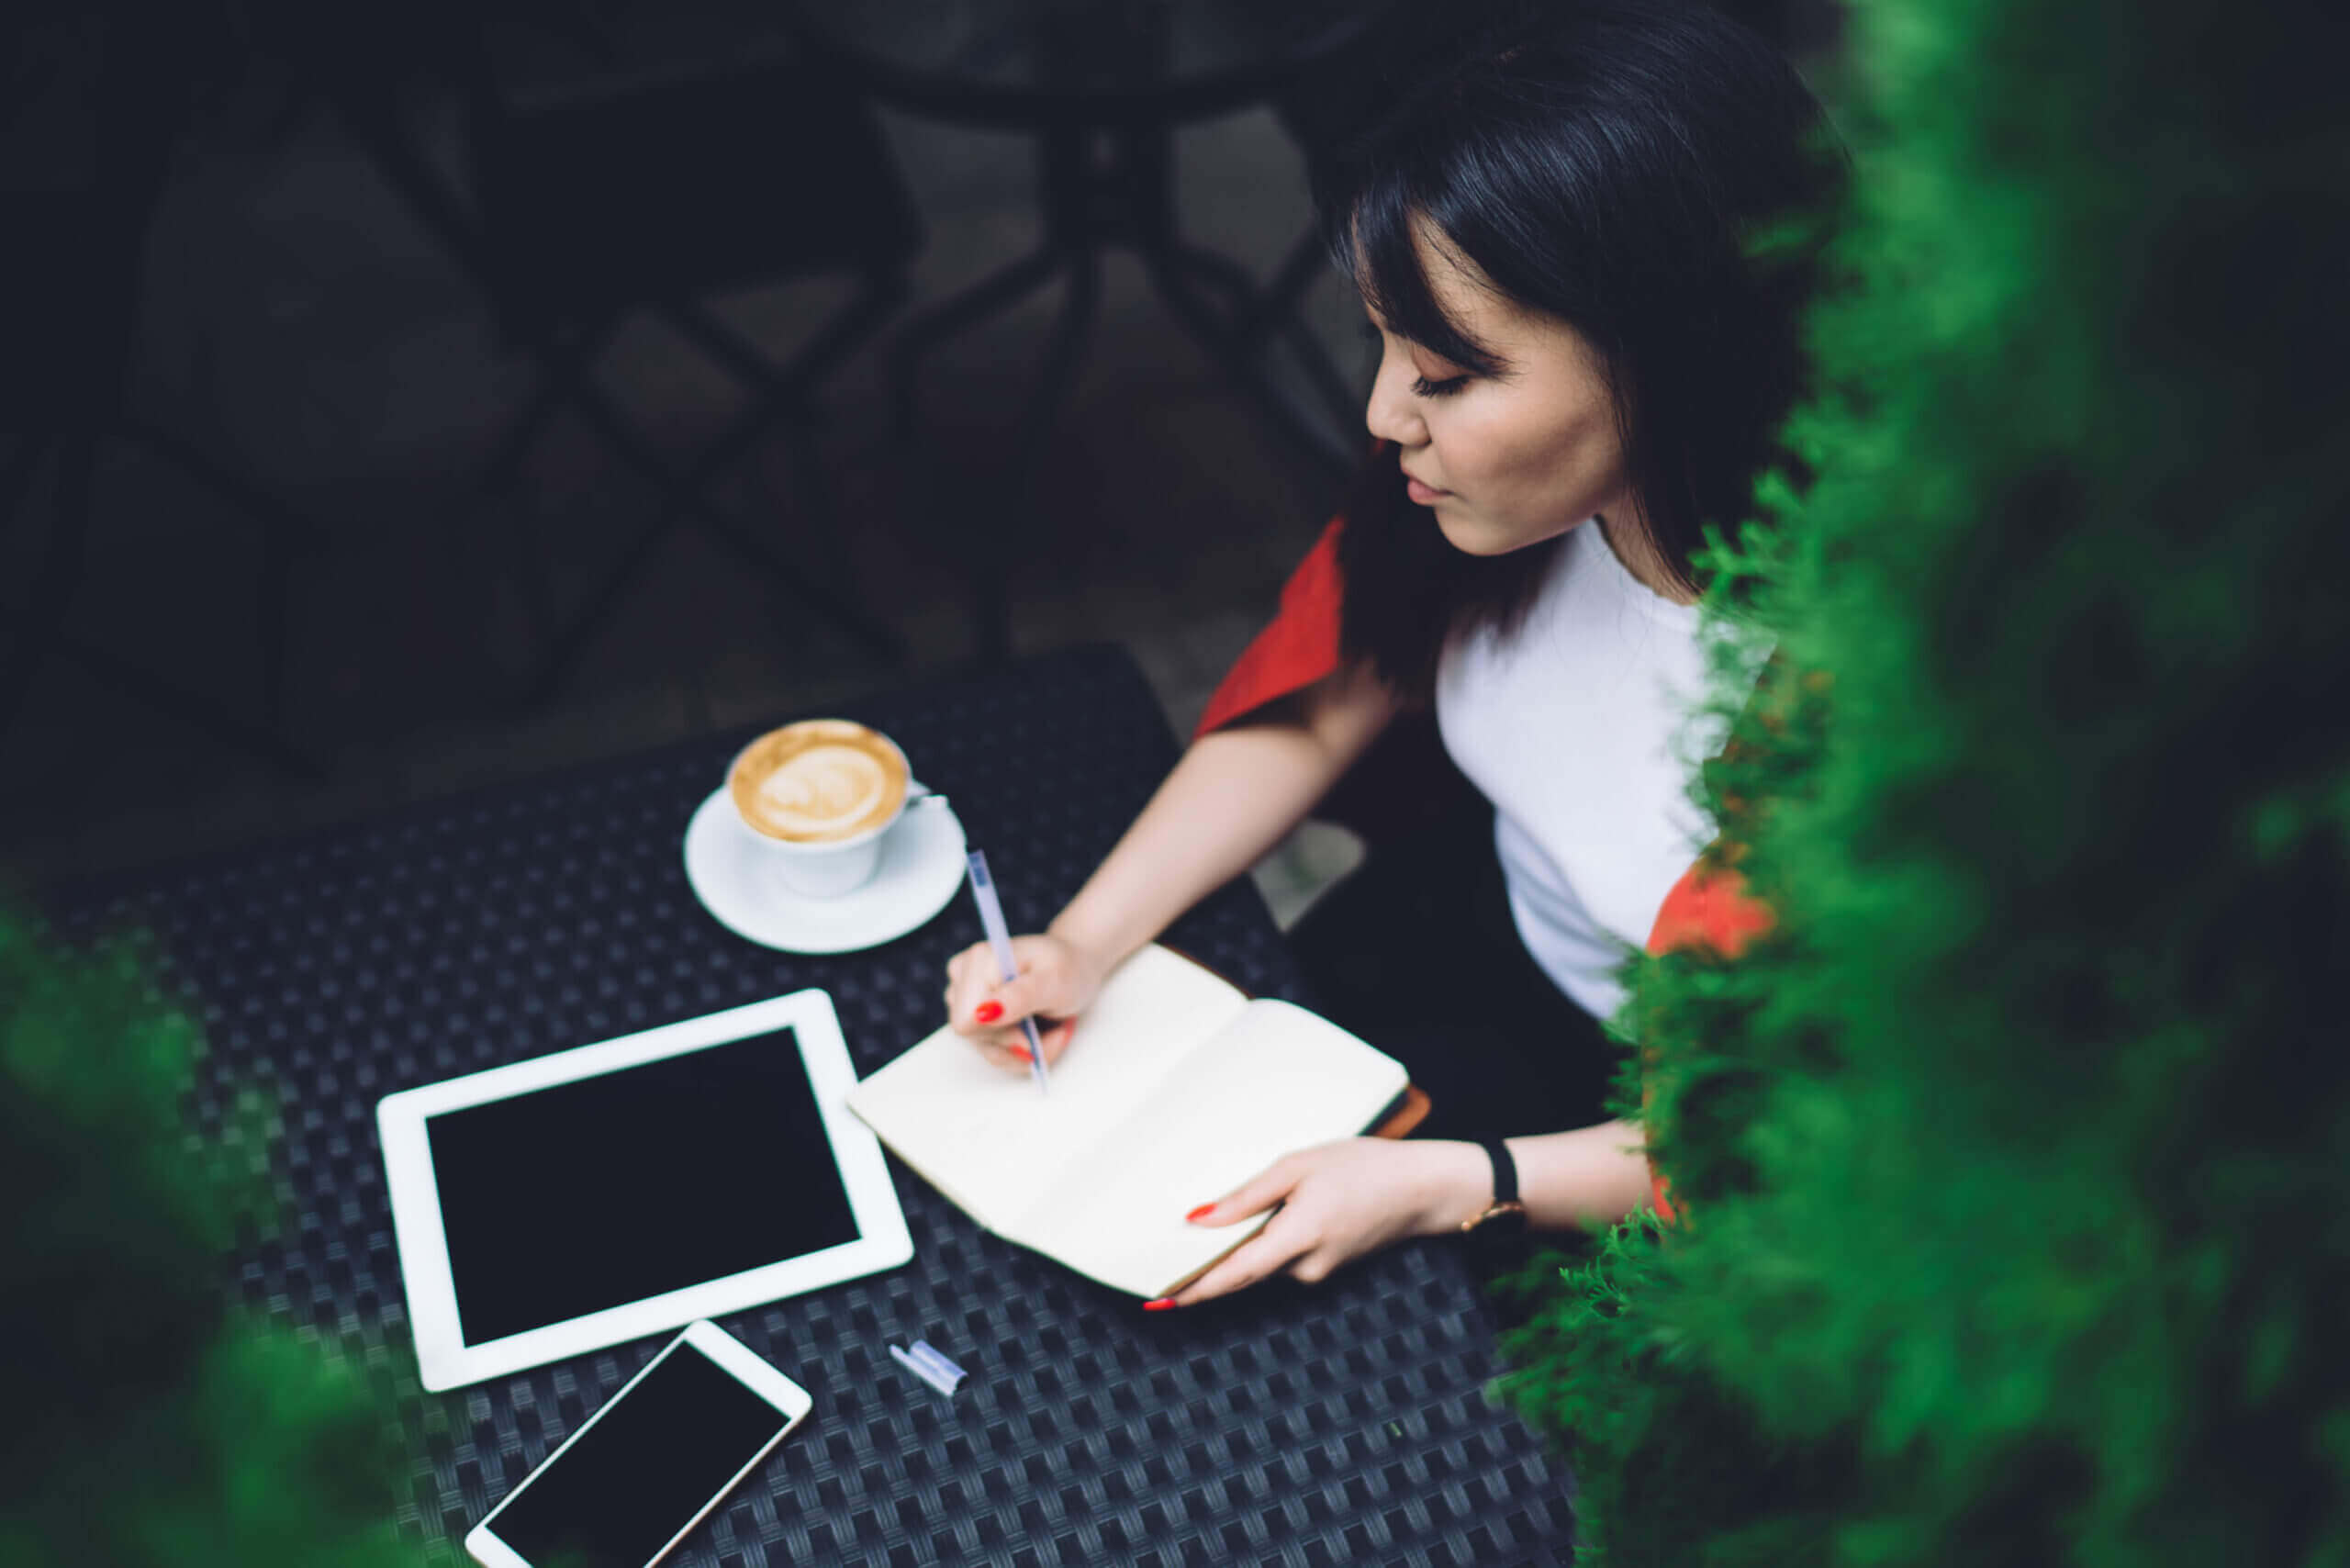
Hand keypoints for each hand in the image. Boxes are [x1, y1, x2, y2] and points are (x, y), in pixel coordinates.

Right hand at [942, 931, 1109, 1073]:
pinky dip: (1018, 1050)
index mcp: (981, 959)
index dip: (1002, 1036)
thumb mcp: (1055, 981)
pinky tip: (1039, 1035)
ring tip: (1053, 1031)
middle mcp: (964, 974)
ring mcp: (964, 994)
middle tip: (1056, 1033)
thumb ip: (1020, 996)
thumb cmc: (1067, 968)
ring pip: (984, 1047)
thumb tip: (981, 1014)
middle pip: (974, 1037)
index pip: (968, 1021)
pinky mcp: (972, 1012)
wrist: (1075, 965)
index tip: (1034, 1035)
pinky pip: (989, 1047)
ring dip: (1023, 1050)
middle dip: (1018, 1045)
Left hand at [1152, 1138, 1489, 1307]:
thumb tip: (1200, 1219)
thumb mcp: (1299, 1166)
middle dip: (1202, 1275)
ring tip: (1195, 1242)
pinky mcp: (1325, 1267)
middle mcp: (1306, 1266)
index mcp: (1299, 1236)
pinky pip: (1281, 1261)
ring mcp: (1318, 1271)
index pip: (1234, 1273)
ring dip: (1232, 1258)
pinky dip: (1259, 1250)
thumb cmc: (1364, 1167)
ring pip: (1261, 1267)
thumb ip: (1247, 1196)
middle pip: (1242, 1274)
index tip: (1159, 1301)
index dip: (1194, 1290)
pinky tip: (1248, 1229)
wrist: (1422, 1189)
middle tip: (1157, 1272)